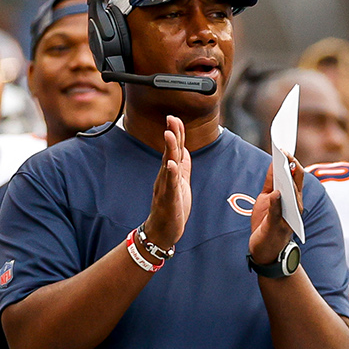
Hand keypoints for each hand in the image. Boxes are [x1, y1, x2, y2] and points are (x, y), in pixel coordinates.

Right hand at [142, 115, 190, 251]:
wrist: (163, 231)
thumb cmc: (172, 207)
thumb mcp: (181, 183)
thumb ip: (183, 167)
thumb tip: (185, 150)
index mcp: (170, 173)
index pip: (174, 149)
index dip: (176, 134)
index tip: (175, 118)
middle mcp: (165, 176)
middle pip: (170, 152)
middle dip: (172, 135)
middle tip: (171, 118)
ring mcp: (166, 187)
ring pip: (168, 164)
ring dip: (169, 149)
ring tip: (169, 134)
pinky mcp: (168, 198)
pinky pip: (170, 184)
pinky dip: (171, 173)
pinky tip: (172, 164)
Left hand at [248, 153, 303, 264]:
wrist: (265, 249)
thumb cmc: (267, 223)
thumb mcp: (266, 199)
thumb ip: (270, 184)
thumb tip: (273, 164)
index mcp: (293, 197)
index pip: (296, 175)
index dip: (291, 160)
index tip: (284, 147)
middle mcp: (295, 206)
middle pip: (296, 182)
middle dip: (292, 166)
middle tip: (285, 151)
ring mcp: (289, 216)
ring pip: (292, 195)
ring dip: (288, 180)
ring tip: (283, 165)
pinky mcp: (280, 226)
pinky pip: (280, 212)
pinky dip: (278, 202)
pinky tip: (276, 192)